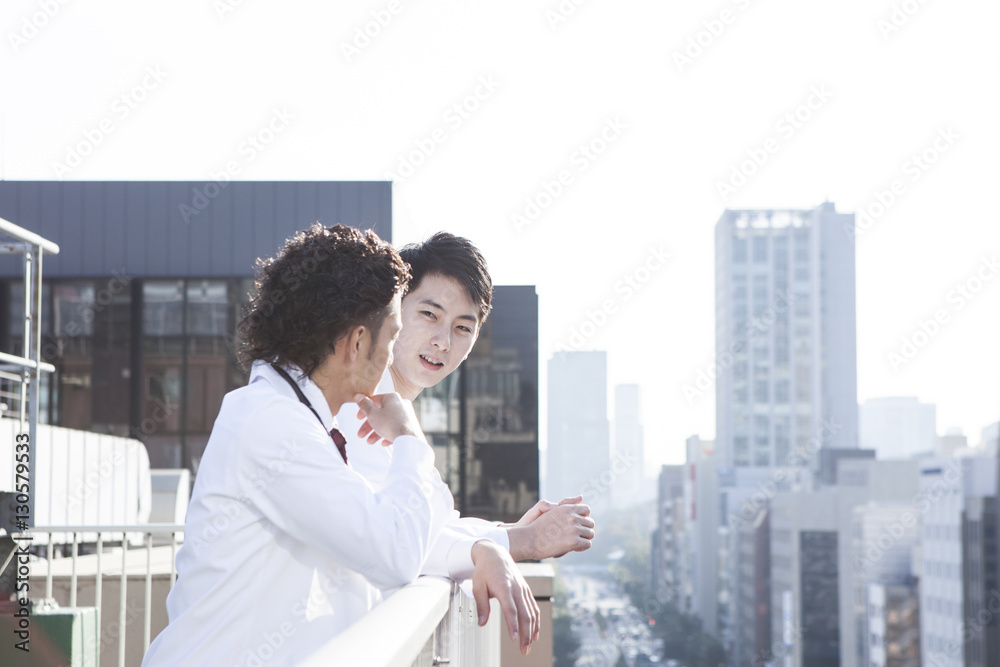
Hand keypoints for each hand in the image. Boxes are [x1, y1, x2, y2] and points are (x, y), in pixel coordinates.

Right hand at [354, 393, 424, 444]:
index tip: (358, 419)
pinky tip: (384, 443)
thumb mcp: (372, 414)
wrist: (408, 439)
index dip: (364, 410)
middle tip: (361, 435)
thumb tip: (358, 396)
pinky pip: (397, 429)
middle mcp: (401, 404)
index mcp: (392, 397)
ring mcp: (407, 415)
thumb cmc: (390, 424)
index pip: (374, 400)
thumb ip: (364, 405)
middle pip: (380, 414)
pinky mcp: (411, 425)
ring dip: (377, 432)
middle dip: (369, 426)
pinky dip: (389, 435)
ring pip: (388, 423)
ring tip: (370, 442)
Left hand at [470, 540, 539, 655]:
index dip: (513, 625)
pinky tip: (534, 632)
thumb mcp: (478, 586)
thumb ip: (481, 605)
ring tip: (529, 645)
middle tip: (523, 650)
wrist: (494, 553)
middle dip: (525, 634)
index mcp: (504, 587)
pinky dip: (536, 620)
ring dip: (532, 630)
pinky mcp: (526, 589)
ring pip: (532, 612)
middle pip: (524, 614)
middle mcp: (516, 588)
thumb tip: (482, 623)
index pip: (510, 610)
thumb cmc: (484, 570)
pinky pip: (534, 606)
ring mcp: (523, 588)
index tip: (514, 639)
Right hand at [507, 497, 594, 560]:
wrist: (529, 540)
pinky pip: (587, 544)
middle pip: (590, 522)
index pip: (586, 510)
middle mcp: (572, 516)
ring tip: (575, 542)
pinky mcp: (574, 541)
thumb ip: (567, 503)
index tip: (578, 525)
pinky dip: (582, 547)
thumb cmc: (538, 527)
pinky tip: (574, 548)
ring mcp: (574, 529)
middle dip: (585, 529)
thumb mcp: (551, 510)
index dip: (584, 518)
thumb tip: (581, 496)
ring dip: (584, 538)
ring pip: (590, 534)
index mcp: (567, 508)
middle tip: (577, 536)